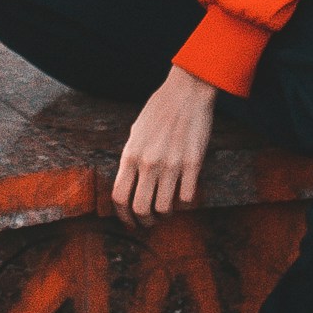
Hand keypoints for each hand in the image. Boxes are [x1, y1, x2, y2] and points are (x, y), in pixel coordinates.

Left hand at [112, 65, 217, 227]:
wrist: (186, 91)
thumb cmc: (160, 109)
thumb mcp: (137, 132)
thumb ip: (132, 157)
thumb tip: (130, 183)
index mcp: (131, 154)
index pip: (119, 197)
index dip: (123, 216)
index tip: (130, 221)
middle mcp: (148, 162)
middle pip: (140, 209)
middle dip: (145, 222)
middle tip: (150, 222)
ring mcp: (171, 164)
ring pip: (164, 209)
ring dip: (165, 214)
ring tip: (168, 209)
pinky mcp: (193, 164)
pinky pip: (187, 198)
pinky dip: (185, 204)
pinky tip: (184, 196)